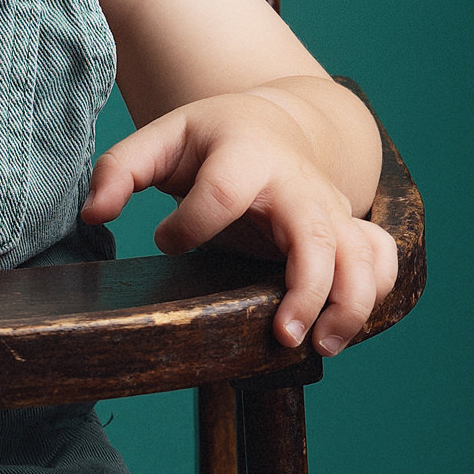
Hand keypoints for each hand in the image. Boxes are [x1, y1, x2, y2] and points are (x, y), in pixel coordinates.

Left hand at [82, 89, 397, 355]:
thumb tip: (91, 214)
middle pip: (315, 232)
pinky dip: (376, 295)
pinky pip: (382, 260)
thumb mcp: (161, 140)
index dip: (190, 224)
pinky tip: (342, 330)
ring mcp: (329, 207)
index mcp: (245, 153)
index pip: (222, 192)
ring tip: (320, 348)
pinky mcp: (348, 229)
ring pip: (361, 254)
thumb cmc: (211, 139)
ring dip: (351, 303)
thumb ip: (118, 171)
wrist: (275, 125)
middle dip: (307, 286)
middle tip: (283, 335)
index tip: (167, 240)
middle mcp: (296, 183)